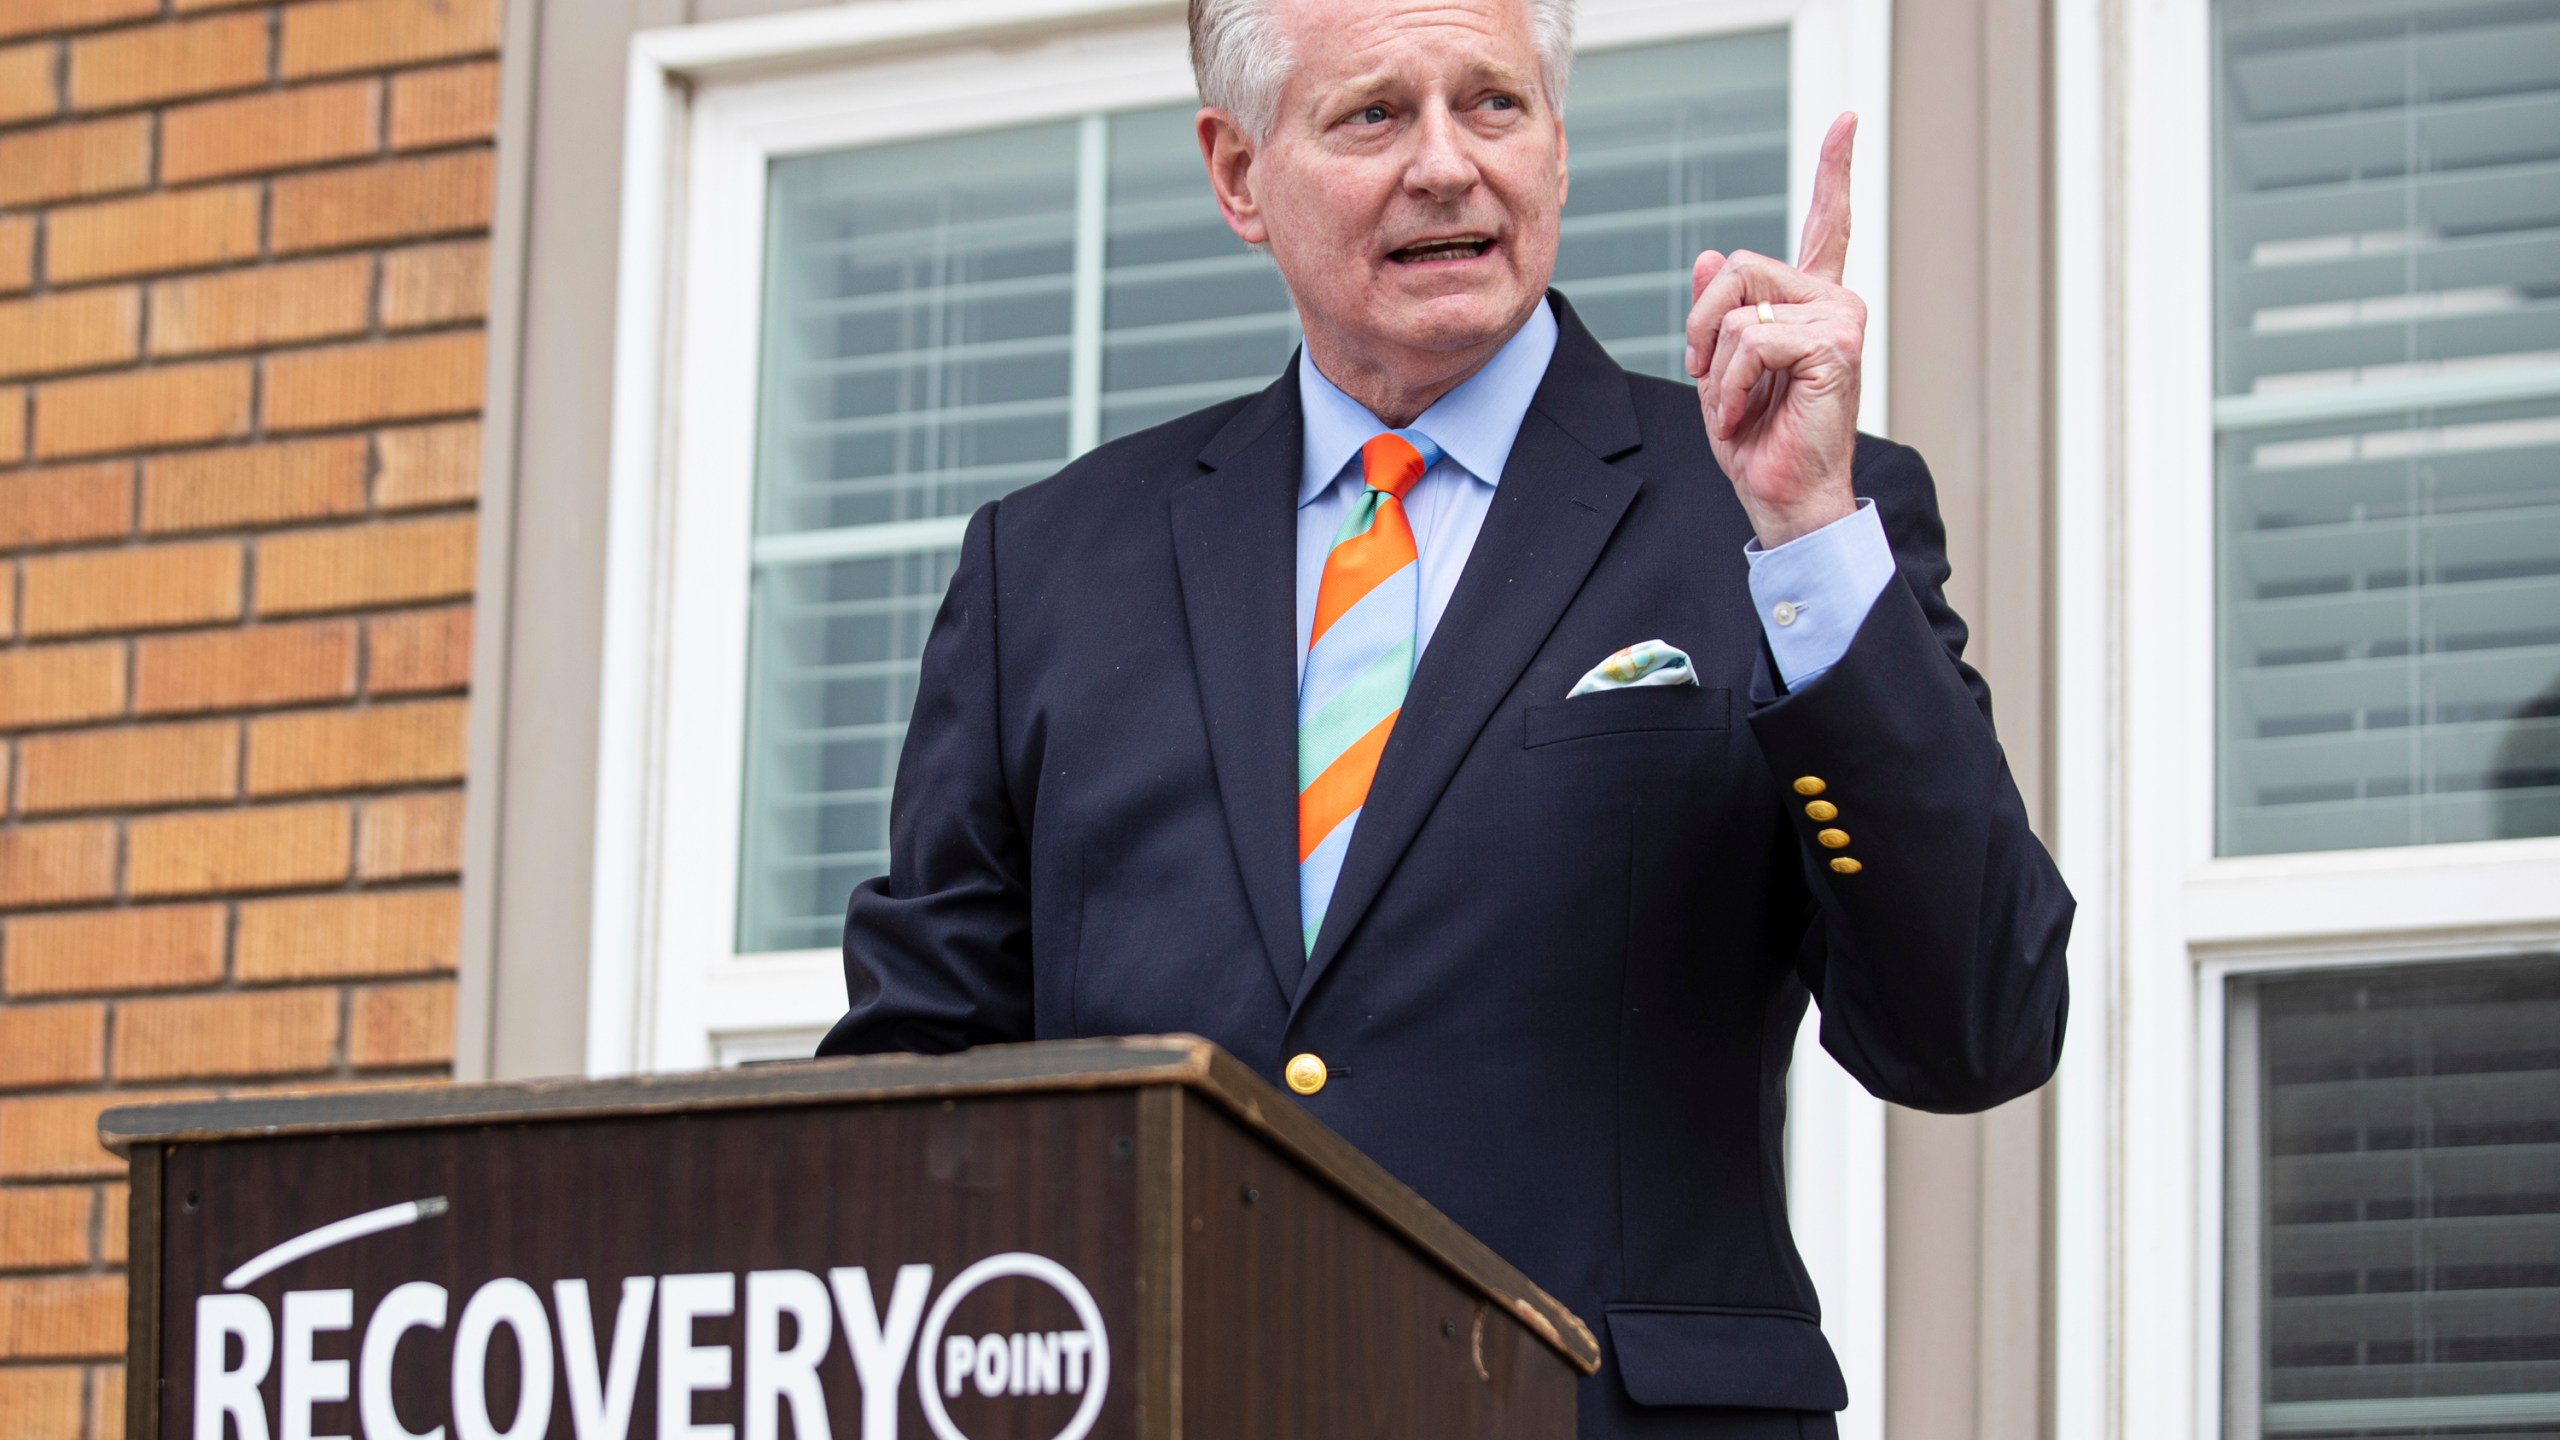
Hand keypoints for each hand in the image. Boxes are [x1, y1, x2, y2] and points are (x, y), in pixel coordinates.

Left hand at [1683, 113, 1865, 548]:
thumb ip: (1717, 312)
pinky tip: (1743, 414)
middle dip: (1701, 323)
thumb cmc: (1759, 442)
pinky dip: (1727, 384)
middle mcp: (1834, 302)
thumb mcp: (1719, 369)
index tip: (1847, 121)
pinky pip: (1750, 340)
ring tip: (1734, 405)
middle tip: (1703, 374)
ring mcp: (1841, 320)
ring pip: (1738, 309)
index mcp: (1812, 304)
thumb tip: (1710, 257)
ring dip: (1714, 367)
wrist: (1784, 500)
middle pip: (1740, 268)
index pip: (1825, 225)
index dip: (1834, 171)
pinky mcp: (1835, 345)